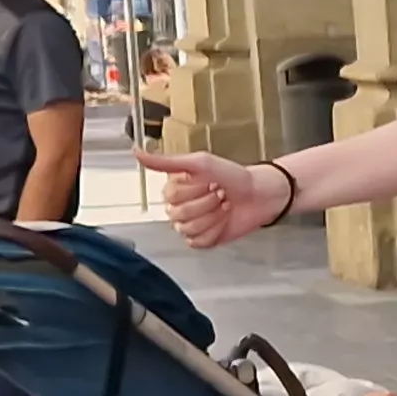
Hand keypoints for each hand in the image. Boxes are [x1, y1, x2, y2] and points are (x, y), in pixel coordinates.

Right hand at [140, 148, 283, 247]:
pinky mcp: (203, 239)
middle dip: (206, 203)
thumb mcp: (200, 162)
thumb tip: (136, 153)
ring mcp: (191, 224)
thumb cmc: (233, 175)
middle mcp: (179, 207)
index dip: (194, 190)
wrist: (260, 194)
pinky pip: (197, 242)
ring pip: (187, 229)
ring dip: (212, 217)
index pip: (171, 197)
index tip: (209, 181)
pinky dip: (215, 231)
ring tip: (224, 205)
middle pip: (178, 214)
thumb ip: (166, 161)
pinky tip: (224, 220)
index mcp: (175, 189)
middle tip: (221, 193)